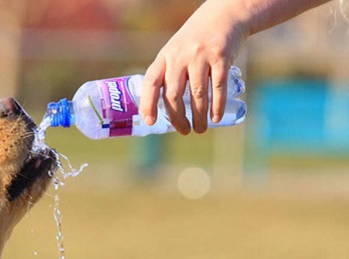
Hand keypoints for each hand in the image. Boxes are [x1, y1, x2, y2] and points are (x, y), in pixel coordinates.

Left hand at [139, 2, 247, 134]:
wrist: (224, 15)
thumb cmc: (195, 41)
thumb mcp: (175, 51)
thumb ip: (168, 74)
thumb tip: (164, 110)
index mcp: (164, 57)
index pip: (151, 83)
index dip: (148, 103)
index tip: (150, 122)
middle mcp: (180, 56)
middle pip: (173, 94)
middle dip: (177, 118)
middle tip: (184, 130)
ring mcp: (200, 56)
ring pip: (197, 94)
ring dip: (198, 116)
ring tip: (200, 129)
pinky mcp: (221, 57)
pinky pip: (217, 87)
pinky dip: (216, 106)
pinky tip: (215, 117)